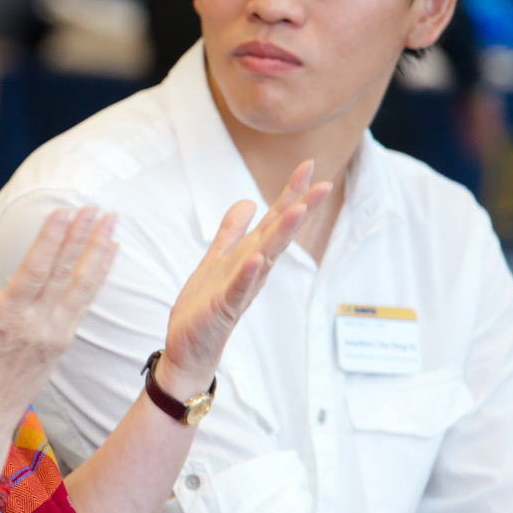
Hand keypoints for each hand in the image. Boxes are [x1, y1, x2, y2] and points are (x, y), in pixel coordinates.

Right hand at [0, 207, 117, 440]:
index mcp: (4, 318)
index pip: (34, 272)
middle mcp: (35, 326)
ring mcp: (54, 336)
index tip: (65, 212)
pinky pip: (84, 302)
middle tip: (95, 206)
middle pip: (62, 273)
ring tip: (112, 221)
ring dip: (99, 252)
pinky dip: (98, 275)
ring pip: (82, 287)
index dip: (51, 241)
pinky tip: (109, 252)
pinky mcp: (63, 343)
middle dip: (81, 237)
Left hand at [159, 160, 330, 395]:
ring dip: (281, 234)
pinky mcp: (225, 307)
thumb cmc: (205, 305)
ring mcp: (241, 288)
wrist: (189, 346)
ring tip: (296, 210)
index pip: (274, 221)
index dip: (290, 193)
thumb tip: (249, 201)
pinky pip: (239, 288)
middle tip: (323, 184)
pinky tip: (258, 258)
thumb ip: (231, 233)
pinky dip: (249, 273)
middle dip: (298, 208)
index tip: (308, 166)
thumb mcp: (216, 259)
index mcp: (250, 256)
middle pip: (278, 235)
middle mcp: (252, 271)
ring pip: (266, 257)